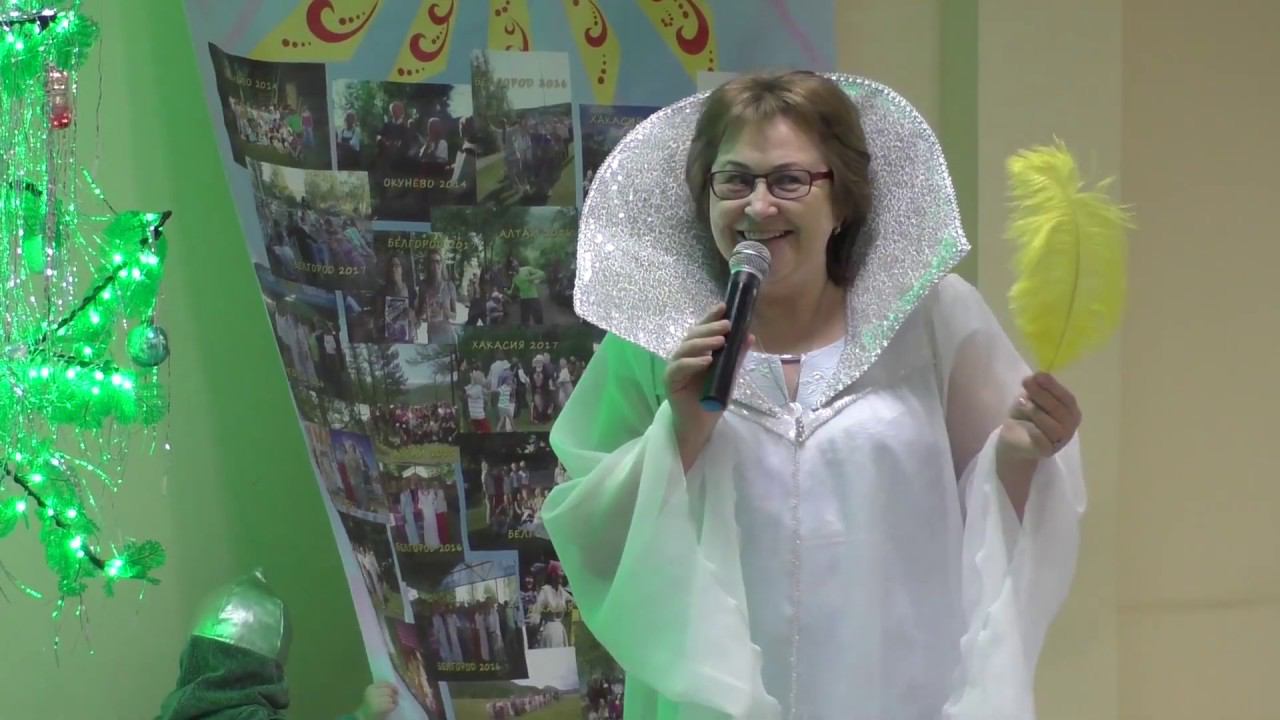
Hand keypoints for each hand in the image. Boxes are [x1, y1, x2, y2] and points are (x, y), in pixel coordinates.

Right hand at [356, 682, 398, 719]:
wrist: (364, 716)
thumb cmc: (370, 704)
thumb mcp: (374, 693)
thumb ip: (382, 689)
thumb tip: (394, 687)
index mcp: (371, 688)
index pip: (385, 683)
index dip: (392, 686)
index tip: (396, 690)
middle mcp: (372, 693)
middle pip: (389, 691)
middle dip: (394, 695)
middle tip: (395, 699)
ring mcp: (375, 700)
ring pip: (391, 698)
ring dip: (394, 701)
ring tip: (392, 704)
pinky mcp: (379, 708)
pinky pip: (391, 705)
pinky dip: (393, 707)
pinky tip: (390, 708)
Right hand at [665, 304, 752, 468]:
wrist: (701, 424)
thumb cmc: (712, 398)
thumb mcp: (728, 374)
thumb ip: (735, 356)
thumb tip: (749, 336)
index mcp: (696, 351)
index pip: (702, 329)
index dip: (711, 317)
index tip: (724, 307)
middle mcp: (684, 356)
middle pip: (693, 335)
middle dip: (710, 328)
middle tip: (726, 325)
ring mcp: (675, 368)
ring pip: (685, 348)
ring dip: (702, 343)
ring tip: (720, 341)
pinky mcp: (670, 381)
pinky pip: (679, 368)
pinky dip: (692, 363)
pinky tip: (706, 361)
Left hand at [999, 372, 1081, 457]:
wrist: (1013, 438)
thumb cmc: (1026, 415)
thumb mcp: (1031, 398)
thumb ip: (1037, 388)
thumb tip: (1037, 376)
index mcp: (1071, 411)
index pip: (1067, 398)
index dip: (1053, 386)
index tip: (1038, 375)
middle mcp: (1070, 426)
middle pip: (1059, 409)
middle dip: (1041, 394)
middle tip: (1026, 383)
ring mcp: (1060, 440)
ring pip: (1050, 424)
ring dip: (1033, 411)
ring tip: (1021, 404)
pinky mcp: (1047, 450)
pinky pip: (1040, 437)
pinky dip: (1031, 428)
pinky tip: (1023, 422)